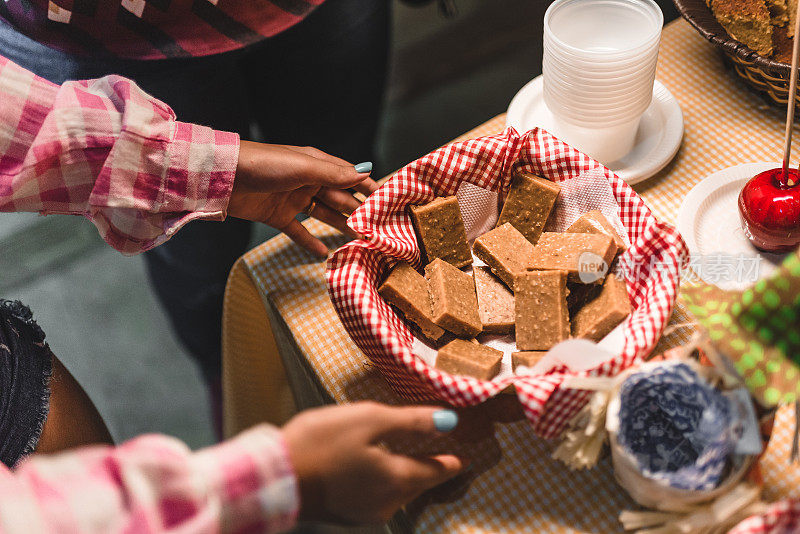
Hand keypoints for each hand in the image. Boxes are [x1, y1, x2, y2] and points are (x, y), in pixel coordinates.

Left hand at [229, 141, 378, 256]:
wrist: (224, 177)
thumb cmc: (264, 164)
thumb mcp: (303, 168)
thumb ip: (334, 175)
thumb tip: (364, 175)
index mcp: (316, 165)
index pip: (349, 177)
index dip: (368, 187)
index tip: (388, 201)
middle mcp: (307, 181)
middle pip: (339, 198)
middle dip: (358, 211)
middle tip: (377, 229)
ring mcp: (293, 199)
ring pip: (323, 214)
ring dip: (340, 226)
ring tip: (359, 240)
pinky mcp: (277, 216)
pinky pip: (299, 231)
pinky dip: (311, 241)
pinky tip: (324, 252)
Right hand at [282, 402, 463, 523]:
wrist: (274, 477)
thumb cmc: (321, 442)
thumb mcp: (369, 419)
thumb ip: (411, 421)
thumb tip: (449, 420)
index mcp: (397, 479)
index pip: (436, 470)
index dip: (451, 461)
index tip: (464, 458)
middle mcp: (386, 503)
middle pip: (418, 484)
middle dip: (431, 470)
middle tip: (443, 459)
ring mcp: (364, 513)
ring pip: (397, 493)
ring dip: (406, 477)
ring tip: (410, 461)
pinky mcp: (345, 514)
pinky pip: (376, 498)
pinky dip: (382, 483)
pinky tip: (374, 471)